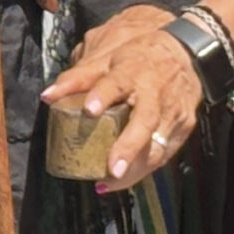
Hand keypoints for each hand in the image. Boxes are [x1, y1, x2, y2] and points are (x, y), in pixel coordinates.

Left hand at [43, 10, 202, 186]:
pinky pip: (164, 153)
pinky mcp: (183, 127)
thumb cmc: (141, 54)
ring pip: (157, 145)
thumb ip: (78, 76)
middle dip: (129, 147)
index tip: (89, 109)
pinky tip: (122, 180)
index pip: (117, 82)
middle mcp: (156, 93)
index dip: (103, 95)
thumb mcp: (108, 56)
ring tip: (110, 182)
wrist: (186, 50)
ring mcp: (174, 112)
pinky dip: (144, 169)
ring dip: (135, 168)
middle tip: (113, 169)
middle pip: (145, 121)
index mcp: (134, 70)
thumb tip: (47, 96)